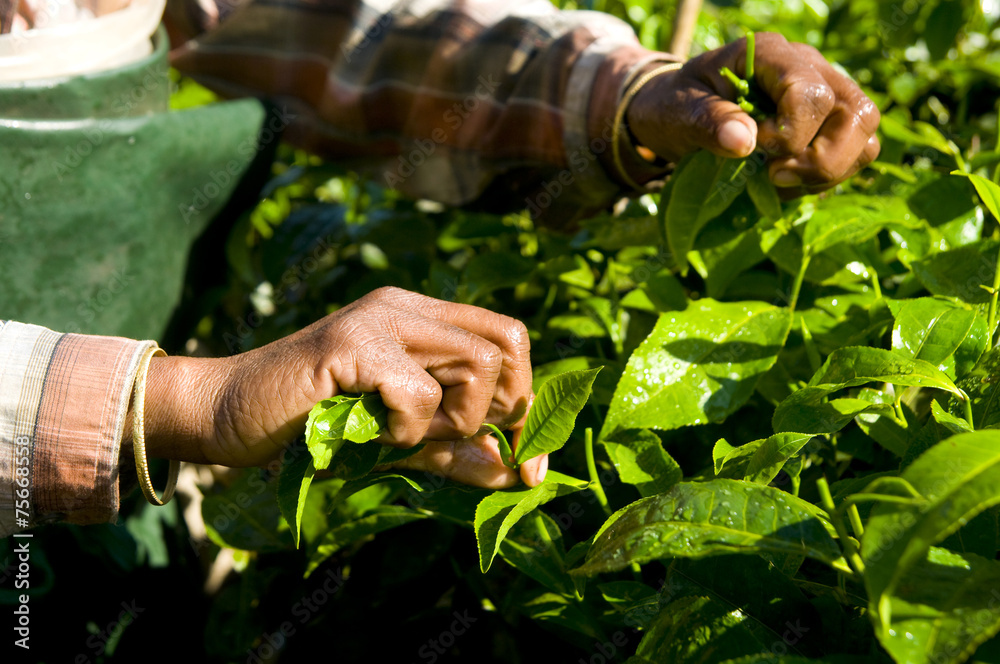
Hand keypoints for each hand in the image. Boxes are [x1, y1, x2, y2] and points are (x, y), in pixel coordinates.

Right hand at [143, 287, 545, 487]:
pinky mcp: (351, 345)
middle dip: (494, 411)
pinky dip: (405, 431)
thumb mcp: (403, 444)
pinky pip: (418, 394)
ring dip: (450, 422)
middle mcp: (406, 306)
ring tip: (398, 434)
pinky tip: (368, 433)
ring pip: (476, 364)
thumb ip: (460, 452)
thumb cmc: (313, 431)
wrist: (225, 418)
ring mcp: (378, 319)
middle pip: (506, 347)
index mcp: (422, 319)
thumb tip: (524, 475)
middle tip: (441, 440)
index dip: (528, 401)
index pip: (510, 338)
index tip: (526, 462)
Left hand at [626, 32, 880, 194]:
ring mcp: (825, 95)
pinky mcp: (826, 124)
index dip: (791, 133)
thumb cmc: (676, 105)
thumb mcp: (678, 110)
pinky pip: (854, 153)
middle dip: (822, 159)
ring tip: (780, 182)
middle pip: (856, 113)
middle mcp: (809, 68)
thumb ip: (708, 121)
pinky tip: (789, 183)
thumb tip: (744, 141)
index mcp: (771, 55)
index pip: (811, 92)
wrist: (677, 112)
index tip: (756, 149)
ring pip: (864, 135)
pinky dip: (827, 178)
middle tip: (774, 177)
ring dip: (829, 171)